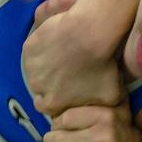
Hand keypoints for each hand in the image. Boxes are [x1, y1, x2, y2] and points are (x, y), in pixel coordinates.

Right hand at [23, 0, 124, 115]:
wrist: (92, 33)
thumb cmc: (103, 64)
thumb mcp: (111, 95)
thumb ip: (98, 106)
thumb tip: (98, 109)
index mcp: (52, 104)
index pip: (48, 107)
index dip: (56, 99)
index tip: (66, 90)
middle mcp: (36, 87)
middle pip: (40, 89)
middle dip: (49, 83)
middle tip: (65, 72)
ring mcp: (30, 66)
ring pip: (35, 71)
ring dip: (44, 67)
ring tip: (62, 56)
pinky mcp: (29, 47)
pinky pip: (33, 51)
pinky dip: (42, 49)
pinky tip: (58, 44)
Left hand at [42, 103, 141, 141]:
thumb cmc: (115, 131)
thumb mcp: (112, 109)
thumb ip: (97, 95)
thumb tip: (71, 84)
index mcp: (106, 116)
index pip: (64, 119)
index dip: (57, 123)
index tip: (58, 127)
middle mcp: (105, 137)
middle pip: (57, 139)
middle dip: (50, 141)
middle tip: (51, 141)